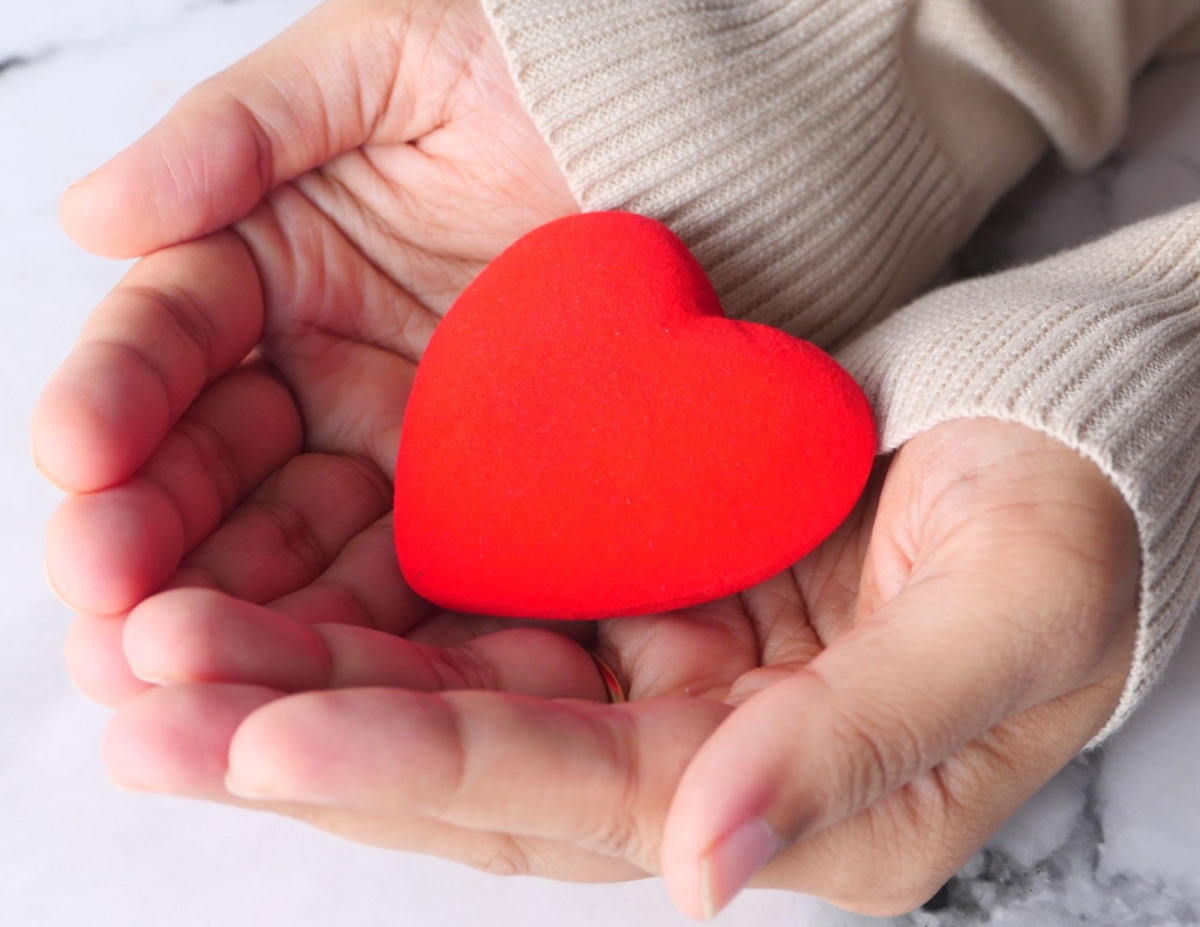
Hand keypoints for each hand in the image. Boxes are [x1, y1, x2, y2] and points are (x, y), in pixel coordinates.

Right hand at [34, 0, 577, 702]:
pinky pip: (417, 576)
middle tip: (105, 606)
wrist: (674, 127)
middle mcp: (321, 374)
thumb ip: (233, 136)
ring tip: (175, 668)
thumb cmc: (520, 74)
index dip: (114, 399)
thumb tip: (87, 216)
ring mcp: (401, 451)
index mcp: (270, 271)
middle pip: (215, 470)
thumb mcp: (372, 67)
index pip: (168, 345)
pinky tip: (319, 681)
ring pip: (300, 545)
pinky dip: (365, 629)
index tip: (75, 457)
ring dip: (238, 610)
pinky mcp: (484, 507)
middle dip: (151, 537)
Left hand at [96, 419, 1137, 916]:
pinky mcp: (625, 597)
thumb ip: (861, 748)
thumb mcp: (1006, 624)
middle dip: (297, 729)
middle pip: (467, 759)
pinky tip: (253, 581)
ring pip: (444, 685)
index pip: (566, 791)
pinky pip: (473, 611)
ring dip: (297, 667)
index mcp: (783, 800)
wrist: (1065, 436)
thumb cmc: (1071, 529)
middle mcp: (691, 760)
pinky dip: (364, 604)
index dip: (413, 757)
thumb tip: (709, 869)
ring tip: (145, 643)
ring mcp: (649, 678)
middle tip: (136, 695)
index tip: (258, 728)